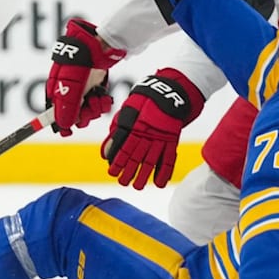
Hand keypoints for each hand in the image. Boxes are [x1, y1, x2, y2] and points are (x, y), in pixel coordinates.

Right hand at [46, 17, 125, 135]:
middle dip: (83, 115)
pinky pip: (98, 105)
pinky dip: (102, 103)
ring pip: (88, 113)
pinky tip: (104, 96)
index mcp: (56, 91)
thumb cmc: (80, 62)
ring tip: (98, 98)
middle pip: (73, 117)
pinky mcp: (95, 89)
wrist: (99, 46)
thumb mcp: (71, 85)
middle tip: (89, 107)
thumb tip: (63, 126)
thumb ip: (67, 106)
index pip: (53, 114)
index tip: (67, 132)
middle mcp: (68, 93)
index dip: (60, 124)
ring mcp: (82, 92)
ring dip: (95, 109)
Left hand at [102, 68, 202, 188]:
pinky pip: (169, 158)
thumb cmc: (143, 102)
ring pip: (152, 159)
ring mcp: (161, 137)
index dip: (118, 160)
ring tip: (138, 186)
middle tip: (122, 182)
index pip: (124, 146)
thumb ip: (116, 131)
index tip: (112, 172)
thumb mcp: (126, 112)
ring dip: (144, 174)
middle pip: (137, 155)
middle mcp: (148, 133)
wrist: (168, 92)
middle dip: (129, 171)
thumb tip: (105, 153)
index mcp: (134, 125)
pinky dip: (164, 171)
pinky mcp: (172, 140)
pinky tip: (159, 182)